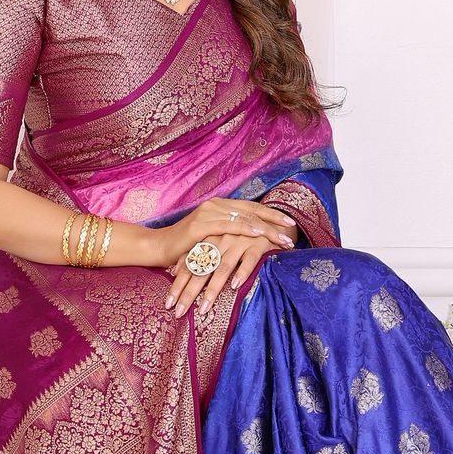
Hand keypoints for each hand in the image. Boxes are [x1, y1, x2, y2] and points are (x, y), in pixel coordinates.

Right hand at [152, 196, 295, 268]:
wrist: (160, 248)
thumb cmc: (186, 246)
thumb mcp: (212, 238)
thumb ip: (228, 234)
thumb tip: (249, 240)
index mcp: (220, 206)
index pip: (251, 208)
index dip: (271, 215)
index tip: (290, 223)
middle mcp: (216, 205)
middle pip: (252, 211)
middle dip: (275, 222)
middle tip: (292, 231)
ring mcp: (208, 213)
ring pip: (245, 219)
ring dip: (267, 230)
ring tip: (283, 238)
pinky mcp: (201, 225)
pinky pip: (229, 226)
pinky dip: (247, 230)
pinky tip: (261, 235)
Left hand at [164, 214, 296, 319]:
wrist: (271, 220)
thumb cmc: (239, 235)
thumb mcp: (217, 242)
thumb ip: (199, 254)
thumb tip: (175, 271)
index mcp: (210, 239)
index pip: (190, 263)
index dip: (179, 283)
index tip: (168, 303)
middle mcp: (222, 239)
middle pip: (202, 268)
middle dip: (189, 291)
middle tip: (178, 311)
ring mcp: (240, 241)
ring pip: (223, 267)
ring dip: (212, 289)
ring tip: (203, 308)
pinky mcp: (258, 244)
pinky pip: (250, 259)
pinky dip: (242, 272)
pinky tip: (235, 286)